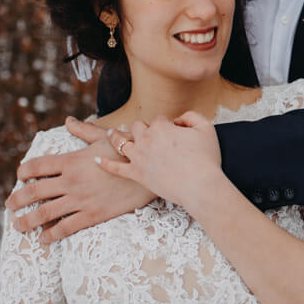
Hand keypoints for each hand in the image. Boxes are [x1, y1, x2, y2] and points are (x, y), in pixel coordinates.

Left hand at [7, 117, 155, 242]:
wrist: (150, 170)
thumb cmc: (128, 151)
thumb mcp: (104, 137)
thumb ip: (83, 131)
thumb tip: (68, 121)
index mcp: (71, 161)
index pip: (36, 166)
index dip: (23, 172)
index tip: (19, 177)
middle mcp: (70, 181)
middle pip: (33, 191)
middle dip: (16, 200)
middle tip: (9, 206)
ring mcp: (80, 199)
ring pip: (44, 213)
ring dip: (27, 220)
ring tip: (18, 225)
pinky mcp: (92, 215)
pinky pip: (65, 228)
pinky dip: (51, 235)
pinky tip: (44, 238)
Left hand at [101, 112, 224, 210]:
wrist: (201, 186)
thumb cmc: (206, 159)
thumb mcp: (206, 128)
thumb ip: (192, 116)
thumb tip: (179, 119)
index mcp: (161, 127)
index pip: (159, 119)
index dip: (167, 125)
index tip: (174, 133)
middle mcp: (146, 140)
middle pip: (138, 127)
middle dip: (142, 128)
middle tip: (147, 134)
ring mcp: (139, 158)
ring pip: (121, 142)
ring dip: (115, 137)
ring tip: (112, 134)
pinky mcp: (137, 175)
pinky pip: (116, 168)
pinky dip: (105, 163)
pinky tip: (97, 159)